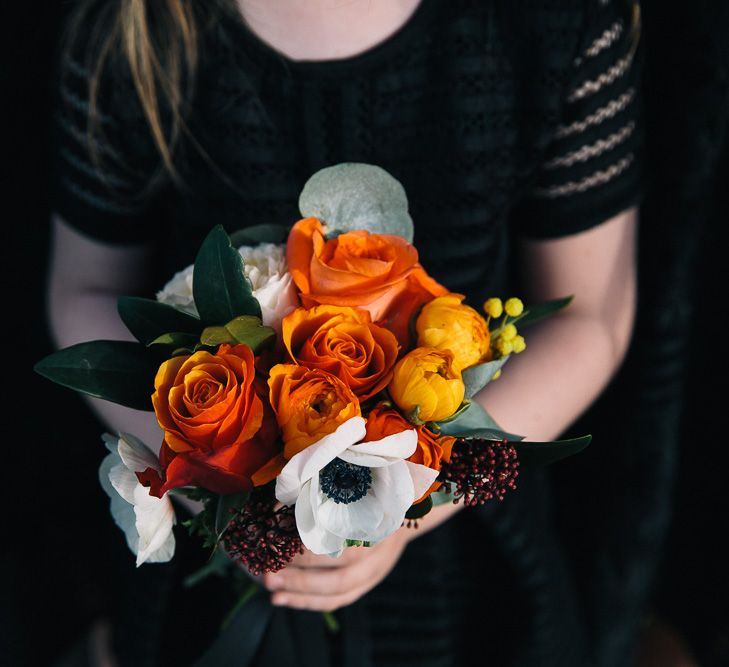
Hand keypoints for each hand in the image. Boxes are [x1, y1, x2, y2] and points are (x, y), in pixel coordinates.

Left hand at [261, 500, 462, 611]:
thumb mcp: (351, 485)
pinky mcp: (369, 582)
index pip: (342, 544)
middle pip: (341, 574)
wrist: (404, 506)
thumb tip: (276, 507)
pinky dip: (312, 602)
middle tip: (268, 574)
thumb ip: (318, 494)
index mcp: (377, 522)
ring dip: (302, 595)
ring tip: (272, 591)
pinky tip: (286, 599)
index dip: (311, 550)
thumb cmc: (369, 490)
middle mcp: (380, 551)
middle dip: (301, 578)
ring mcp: (377, 570)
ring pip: (340, 592)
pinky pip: (340, 599)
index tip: (280, 547)